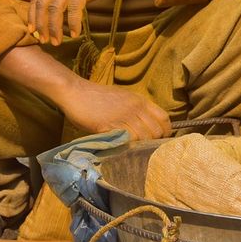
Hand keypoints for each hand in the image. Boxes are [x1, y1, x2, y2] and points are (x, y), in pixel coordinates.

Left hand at [27, 0, 160, 44]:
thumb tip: (60, 13)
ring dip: (54, 28)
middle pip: (42, 4)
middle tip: (43, 41)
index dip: (32, 16)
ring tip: (57, 42)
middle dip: (40, 25)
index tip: (32, 31)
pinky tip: (75, 34)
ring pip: (55, 8)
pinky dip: (73, 23)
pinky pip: (74, 8)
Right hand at [56, 79, 170, 140]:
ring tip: (133, 149)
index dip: (165, 131)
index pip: (164, 118)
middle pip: (156, 131)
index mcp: (139, 100)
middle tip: (144, 148)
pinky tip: (121, 146)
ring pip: (143, 137)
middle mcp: (135, 107)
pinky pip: (127, 140)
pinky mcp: (110, 126)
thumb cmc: (97, 96)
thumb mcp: (122, 98)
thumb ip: (135, 110)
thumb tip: (146, 127)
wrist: (75, 92)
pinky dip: (127, 146)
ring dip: (140, 146)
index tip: (160, 140)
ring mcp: (123, 117)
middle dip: (153, 142)